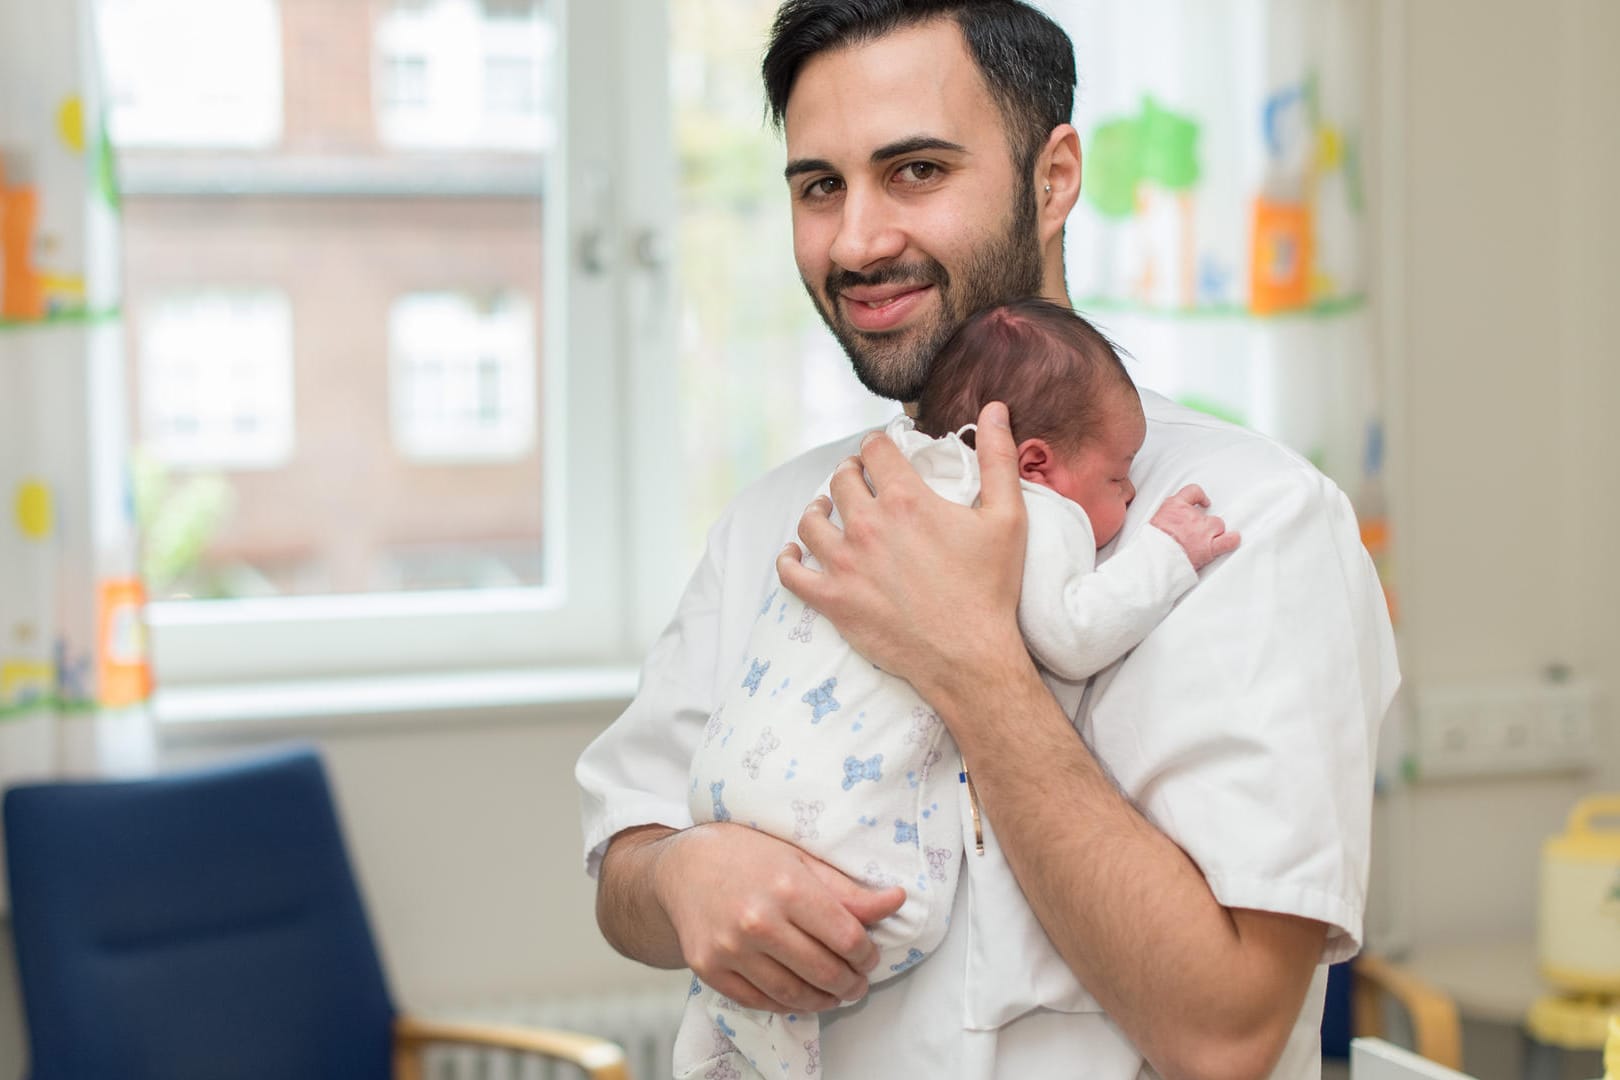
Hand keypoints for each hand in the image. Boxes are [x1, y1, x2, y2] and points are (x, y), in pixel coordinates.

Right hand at [653, 822, 904, 1013]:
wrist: (681, 867)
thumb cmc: (746, 855)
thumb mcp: (799, 858)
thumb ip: (846, 888)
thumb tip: (897, 900)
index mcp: (787, 886)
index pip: (847, 937)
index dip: (868, 953)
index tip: (870, 955)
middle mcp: (758, 920)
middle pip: (824, 970)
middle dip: (851, 982)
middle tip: (859, 982)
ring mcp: (730, 948)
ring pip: (793, 994)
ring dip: (823, 1000)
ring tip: (835, 994)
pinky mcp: (709, 968)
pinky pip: (759, 1001)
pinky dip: (786, 1005)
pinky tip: (800, 996)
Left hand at [776, 401, 1028, 704]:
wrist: (968, 657)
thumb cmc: (991, 589)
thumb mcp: (1007, 517)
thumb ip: (998, 458)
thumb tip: (996, 407)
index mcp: (906, 499)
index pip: (876, 450)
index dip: (878, 445)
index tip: (880, 452)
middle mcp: (867, 524)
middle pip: (842, 480)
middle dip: (851, 474)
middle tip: (859, 481)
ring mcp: (844, 563)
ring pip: (811, 519)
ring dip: (819, 508)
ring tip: (828, 509)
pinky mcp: (831, 598)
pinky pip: (791, 571)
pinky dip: (789, 558)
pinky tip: (795, 551)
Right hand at [1148, 484, 1239, 569]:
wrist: (1154, 558)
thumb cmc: (1151, 544)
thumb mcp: (1153, 522)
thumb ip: (1167, 518)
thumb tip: (1170, 523)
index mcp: (1175, 506)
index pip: (1192, 492)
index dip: (1200, 497)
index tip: (1204, 502)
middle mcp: (1191, 516)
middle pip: (1208, 514)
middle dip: (1205, 524)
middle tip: (1198, 534)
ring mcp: (1202, 531)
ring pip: (1218, 525)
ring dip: (1214, 533)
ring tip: (1206, 542)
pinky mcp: (1208, 547)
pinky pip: (1228, 541)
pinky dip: (1232, 540)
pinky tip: (1234, 539)